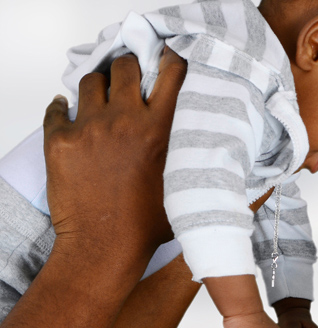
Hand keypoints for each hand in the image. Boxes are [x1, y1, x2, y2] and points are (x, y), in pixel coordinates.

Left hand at [43, 47, 185, 271]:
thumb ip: (200, 163)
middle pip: (124, 67)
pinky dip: (65, 108)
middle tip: (131, 81)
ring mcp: (89, 128)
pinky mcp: (60, 141)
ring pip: (91, 81)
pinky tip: (73, 116)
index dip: (170, 60)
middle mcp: (124, 121)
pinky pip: (58, 108)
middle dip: (129, 69)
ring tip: (103, 101)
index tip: (168, 59)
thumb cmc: (146, 226)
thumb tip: (229, 159)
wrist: (104, 248)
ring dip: (99, 87)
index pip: (171, 73)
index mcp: (160, 131)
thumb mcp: (186, 191)